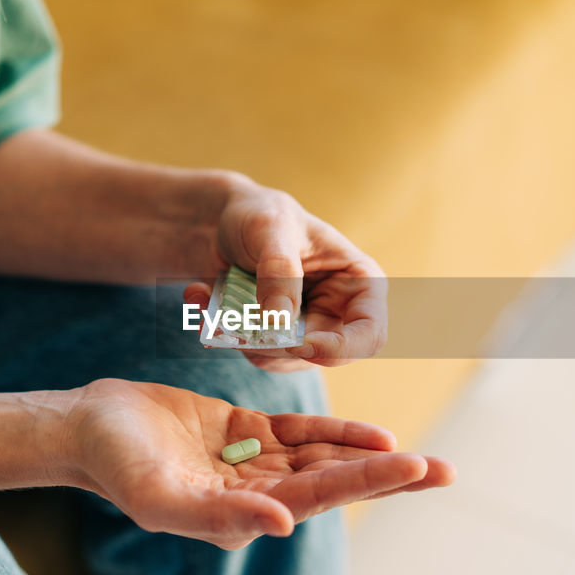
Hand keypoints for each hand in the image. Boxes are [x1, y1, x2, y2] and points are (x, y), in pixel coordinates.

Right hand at [64, 379, 454, 549]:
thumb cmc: (116, 465)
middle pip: (336, 484)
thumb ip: (220, 517)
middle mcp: (257, 495)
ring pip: (326, 460)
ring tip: (426, 460)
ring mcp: (255, 464)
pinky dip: (338, 432)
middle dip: (390, 478)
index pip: (317, 498)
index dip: (367, 480)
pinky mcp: (248, 434)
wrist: (89, 427)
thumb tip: (284, 525)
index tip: (412, 465)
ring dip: (374, 455)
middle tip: (447, 472)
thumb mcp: (160, 495)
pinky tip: (375, 433)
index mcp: (242, 515)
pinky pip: (303, 434)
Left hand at [184, 173, 387, 371]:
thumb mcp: (270, 228)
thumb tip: (280, 322)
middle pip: (323, 356)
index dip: (340, 348)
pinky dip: (226, 335)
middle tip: (237, 324)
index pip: (370, 334)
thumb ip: (278, 270)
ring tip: (216, 301)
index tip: (298, 344)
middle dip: (277, 345)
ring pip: (285, 361)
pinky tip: (205, 298)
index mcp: (360, 283)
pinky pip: (256, 354)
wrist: (223, 221)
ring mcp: (308, 329)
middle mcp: (340, 312)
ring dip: (245, 339)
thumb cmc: (260, 214)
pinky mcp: (276, 338)